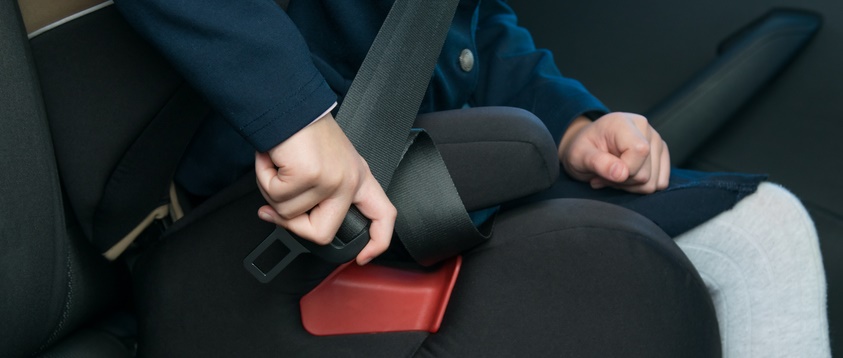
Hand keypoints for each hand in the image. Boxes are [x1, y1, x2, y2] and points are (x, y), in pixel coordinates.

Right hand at [255, 113, 395, 264]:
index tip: (362, 257)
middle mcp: (350, 180)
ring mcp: (331, 179)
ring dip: (272, 192)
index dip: (377, 243)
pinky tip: (272, 160)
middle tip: (273, 208)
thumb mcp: (325, 164)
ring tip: (277, 166)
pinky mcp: (310, 175)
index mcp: (359, 177)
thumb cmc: (302, 131)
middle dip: (292, 225)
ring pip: (291, 215)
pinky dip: (265, 179)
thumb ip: (318, 195)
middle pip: (322, 232)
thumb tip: (285, 220)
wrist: (287, 104)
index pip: (383, 216)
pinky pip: (276, 197)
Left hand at [558, 112, 669, 193]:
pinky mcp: (662, 155)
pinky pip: (659, 184)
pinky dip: (640, 187)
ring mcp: (657, 141)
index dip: (623, 171)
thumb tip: (621, 173)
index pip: (640, 151)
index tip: (604, 172)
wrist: (587, 146)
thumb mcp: (579, 156)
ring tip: (613, 173)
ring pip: (653, 182)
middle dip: (622, 181)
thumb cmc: (582, 149)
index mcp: (623, 123)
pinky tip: (625, 176)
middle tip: (605, 173)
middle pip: (645, 173)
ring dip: (630, 185)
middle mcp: (645, 129)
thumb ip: (598, 162)